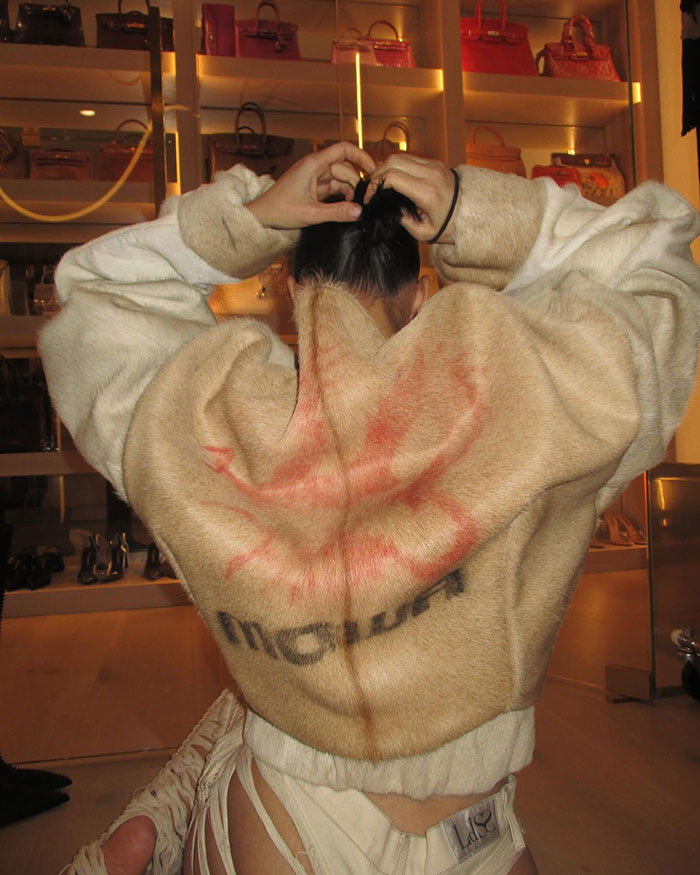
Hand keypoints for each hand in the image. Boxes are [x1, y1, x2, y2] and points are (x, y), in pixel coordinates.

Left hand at [246, 142, 375, 228]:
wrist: (263, 216)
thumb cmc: (281, 210)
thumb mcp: (311, 213)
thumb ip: (336, 212)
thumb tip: (359, 212)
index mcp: (314, 164)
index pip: (344, 150)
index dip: (361, 157)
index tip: (374, 170)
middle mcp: (316, 166)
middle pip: (345, 167)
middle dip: (356, 182)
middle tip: (366, 200)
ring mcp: (315, 176)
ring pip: (341, 179)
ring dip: (349, 191)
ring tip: (354, 208)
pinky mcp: (314, 187)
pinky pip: (333, 187)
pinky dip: (341, 196)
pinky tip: (346, 208)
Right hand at [365, 154, 456, 242]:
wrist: (471, 212)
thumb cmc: (447, 226)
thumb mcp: (424, 232)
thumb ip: (403, 220)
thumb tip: (388, 207)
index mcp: (428, 192)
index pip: (393, 177)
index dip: (375, 185)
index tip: (369, 197)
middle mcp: (431, 174)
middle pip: (393, 161)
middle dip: (377, 174)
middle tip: (371, 189)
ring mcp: (433, 165)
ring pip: (399, 156)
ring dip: (385, 167)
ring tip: (379, 184)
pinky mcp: (434, 162)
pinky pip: (409, 158)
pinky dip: (396, 166)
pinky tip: (391, 179)